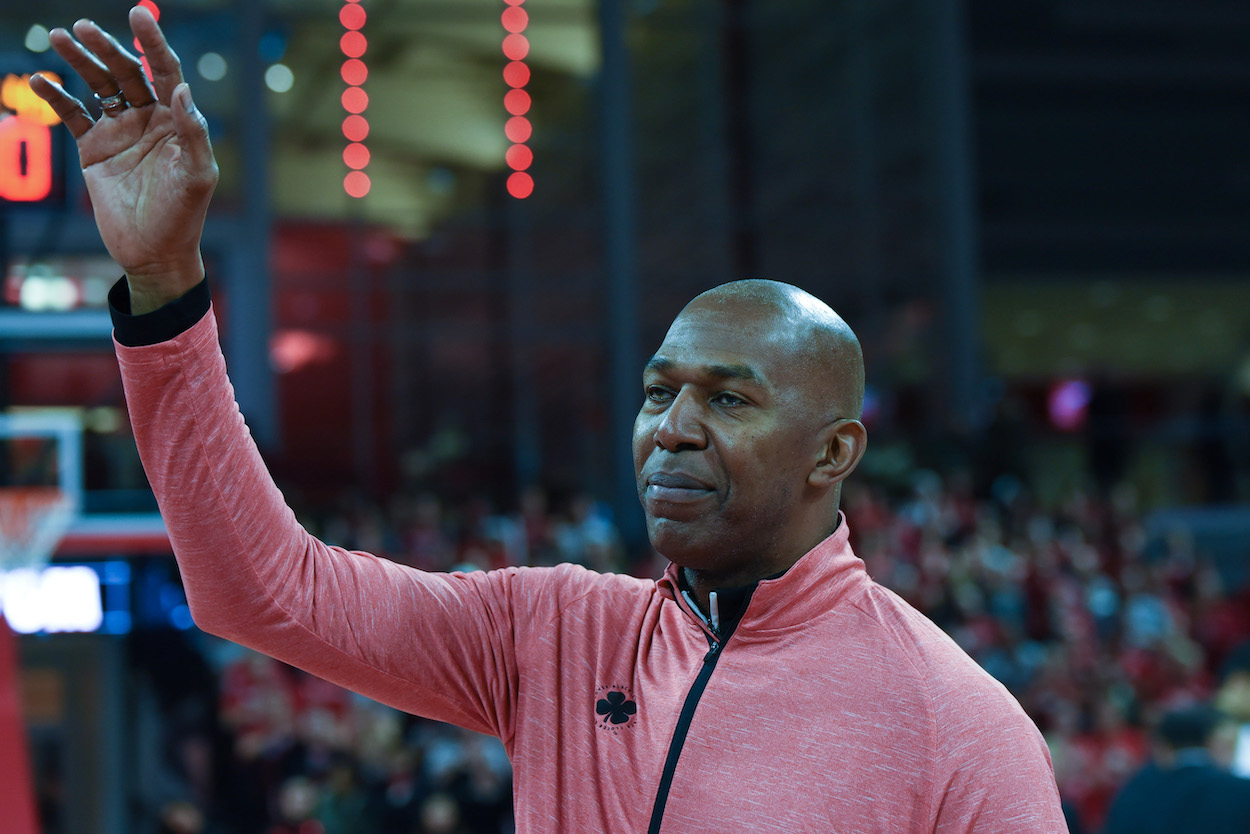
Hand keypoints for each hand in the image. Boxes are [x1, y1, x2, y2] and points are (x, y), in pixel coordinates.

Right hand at [30, 6, 217, 313]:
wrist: (154, 252)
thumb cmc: (184, 215)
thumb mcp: (197, 175)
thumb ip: (193, 133)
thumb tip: (182, 90)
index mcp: (176, 120)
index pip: (165, 71)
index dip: (152, 43)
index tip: (138, 15)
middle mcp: (148, 119)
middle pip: (126, 72)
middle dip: (106, 47)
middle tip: (82, 28)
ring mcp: (119, 131)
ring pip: (97, 86)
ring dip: (79, 61)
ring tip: (59, 37)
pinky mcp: (94, 148)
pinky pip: (72, 114)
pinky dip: (56, 96)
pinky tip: (41, 80)